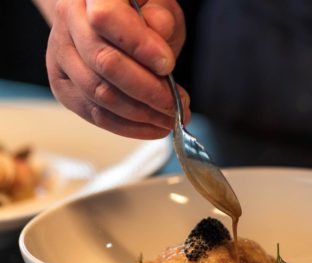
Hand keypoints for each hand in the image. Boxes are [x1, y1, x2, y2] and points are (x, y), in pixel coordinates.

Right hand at [46, 0, 188, 138]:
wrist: (110, 18)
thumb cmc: (138, 11)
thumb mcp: (159, 5)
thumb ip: (161, 20)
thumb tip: (160, 53)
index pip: (108, 19)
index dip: (139, 46)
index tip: (168, 66)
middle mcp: (69, 21)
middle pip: (104, 63)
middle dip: (147, 91)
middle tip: (176, 104)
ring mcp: (60, 54)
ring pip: (98, 93)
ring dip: (140, 114)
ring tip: (169, 119)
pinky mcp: (62, 84)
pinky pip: (92, 113)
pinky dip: (126, 126)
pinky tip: (150, 127)